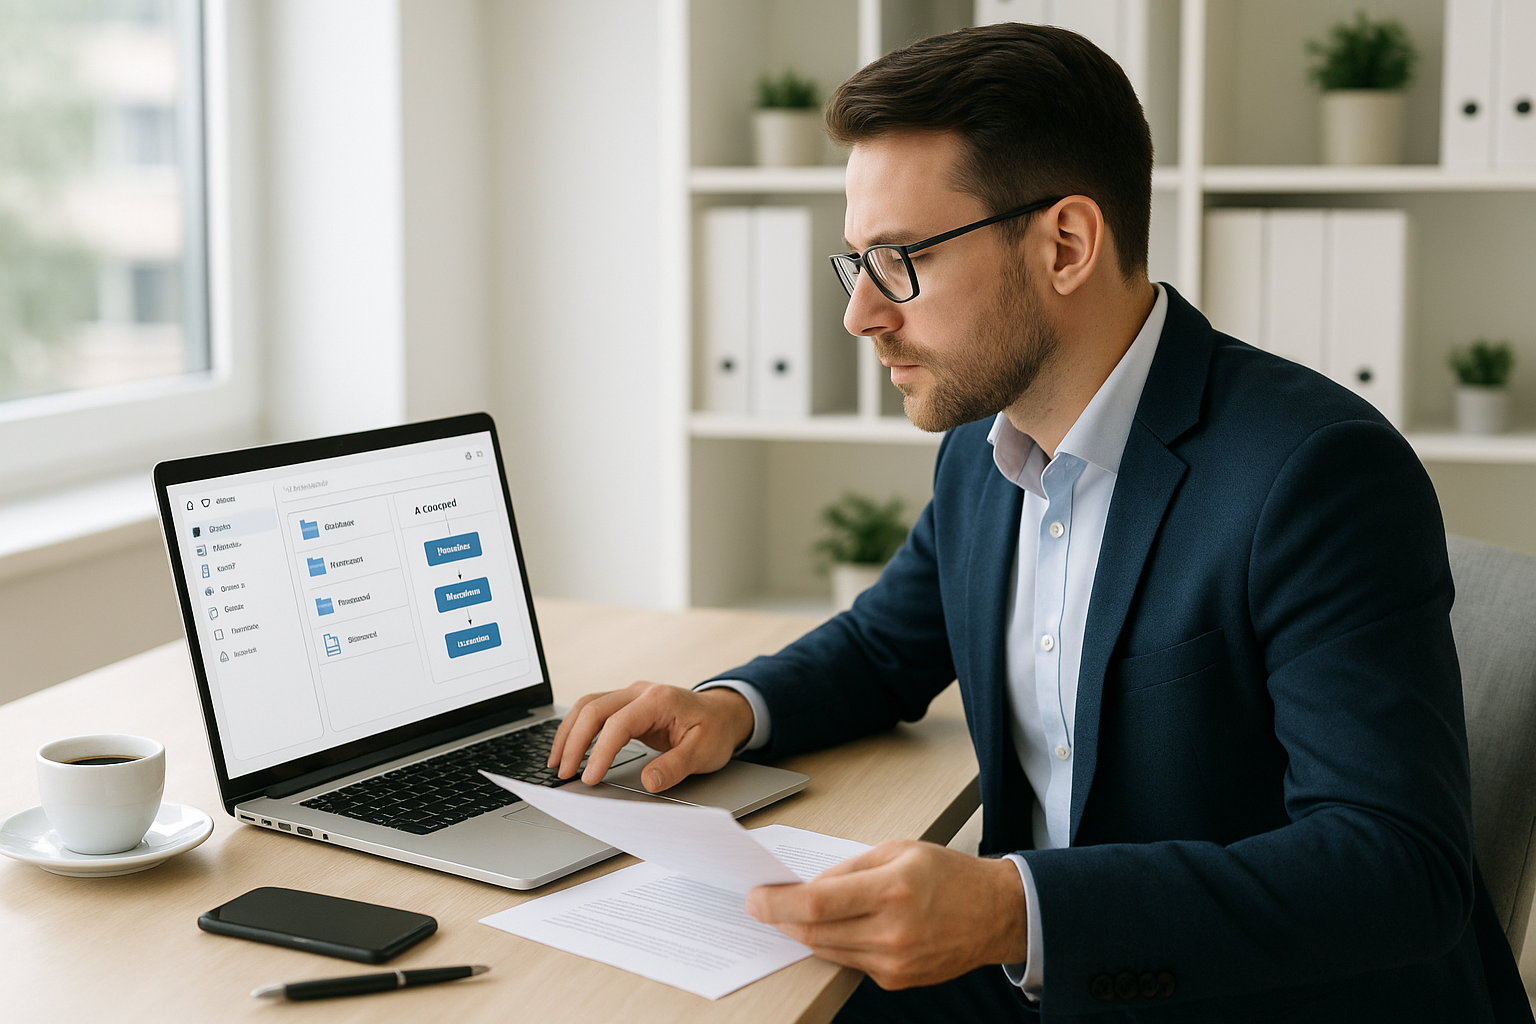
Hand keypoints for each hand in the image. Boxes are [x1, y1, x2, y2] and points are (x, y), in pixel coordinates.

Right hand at [546, 681, 754, 791]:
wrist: (723, 714)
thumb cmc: (714, 731)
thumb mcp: (704, 752)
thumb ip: (675, 766)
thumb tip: (648, 782)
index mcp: (660, 700)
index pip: (619, 723)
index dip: (600, 752)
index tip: (589, 778)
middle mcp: (640, 692)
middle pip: (593, 708)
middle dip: (573, 742)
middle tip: (563, 773)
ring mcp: (631, 695)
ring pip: (587, 706)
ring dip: (569, 733)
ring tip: (556, 763)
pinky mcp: (626, 705)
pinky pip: (593, 711)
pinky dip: (577, 729)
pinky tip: (568, 748)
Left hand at [745, 840, 1028, 989]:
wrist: (994, 914)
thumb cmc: (948, 875)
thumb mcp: (898, 850)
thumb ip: (849, 868)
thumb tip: (808, 886)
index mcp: (893, 889)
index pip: (818, 903)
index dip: (778, 903)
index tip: (756, 898)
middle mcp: (893, 930)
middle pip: (815, 932)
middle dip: (782, 919)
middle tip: (764, 906)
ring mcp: (894, 961)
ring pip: (828, 950)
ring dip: (806, 932)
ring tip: (799, 913)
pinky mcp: (896, 980)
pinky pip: (850, 962)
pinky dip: (836, 944)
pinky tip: (839, 928)